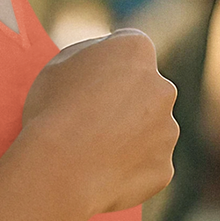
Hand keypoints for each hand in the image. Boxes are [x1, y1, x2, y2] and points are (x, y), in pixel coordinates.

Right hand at [20, 30, 177, 215]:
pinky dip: (130, 169)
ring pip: (151, 129)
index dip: (109, 63)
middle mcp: (162, 87)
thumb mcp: (58, 64)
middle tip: (91, 120)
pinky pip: (148, 165)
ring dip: (131, 136)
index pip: (129, 47)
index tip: (91, 80)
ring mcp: (168, 131)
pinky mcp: (164, 168)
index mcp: (136, 52)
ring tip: (92, 151)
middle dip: (126, 100)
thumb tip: (103, 60)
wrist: (59, 171)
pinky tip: (101, 173)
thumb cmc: (51, 113)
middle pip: (146, 89)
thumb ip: (90, 55)